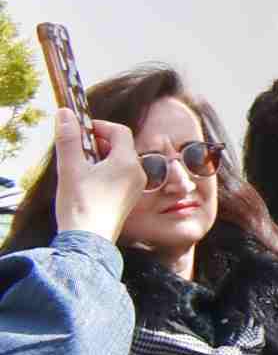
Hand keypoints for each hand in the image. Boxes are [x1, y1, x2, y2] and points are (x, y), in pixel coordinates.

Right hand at [53, 109, 143, 241]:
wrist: (88, 241)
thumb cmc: (80, 204)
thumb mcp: (70, 168)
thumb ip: (68, 139)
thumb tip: (64, 113)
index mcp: (127, 162)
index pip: (120, 131)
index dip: (100, 126)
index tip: (80, 130)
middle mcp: (137, 173)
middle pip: (121, 146)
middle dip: (99, 142)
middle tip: (76, 149)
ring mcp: (135, 187)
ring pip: (120, 161)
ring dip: (101, 157)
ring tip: (79, 166)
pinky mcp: (129, 198)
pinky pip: (120, 175)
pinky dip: (105, 171)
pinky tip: (87, 182)